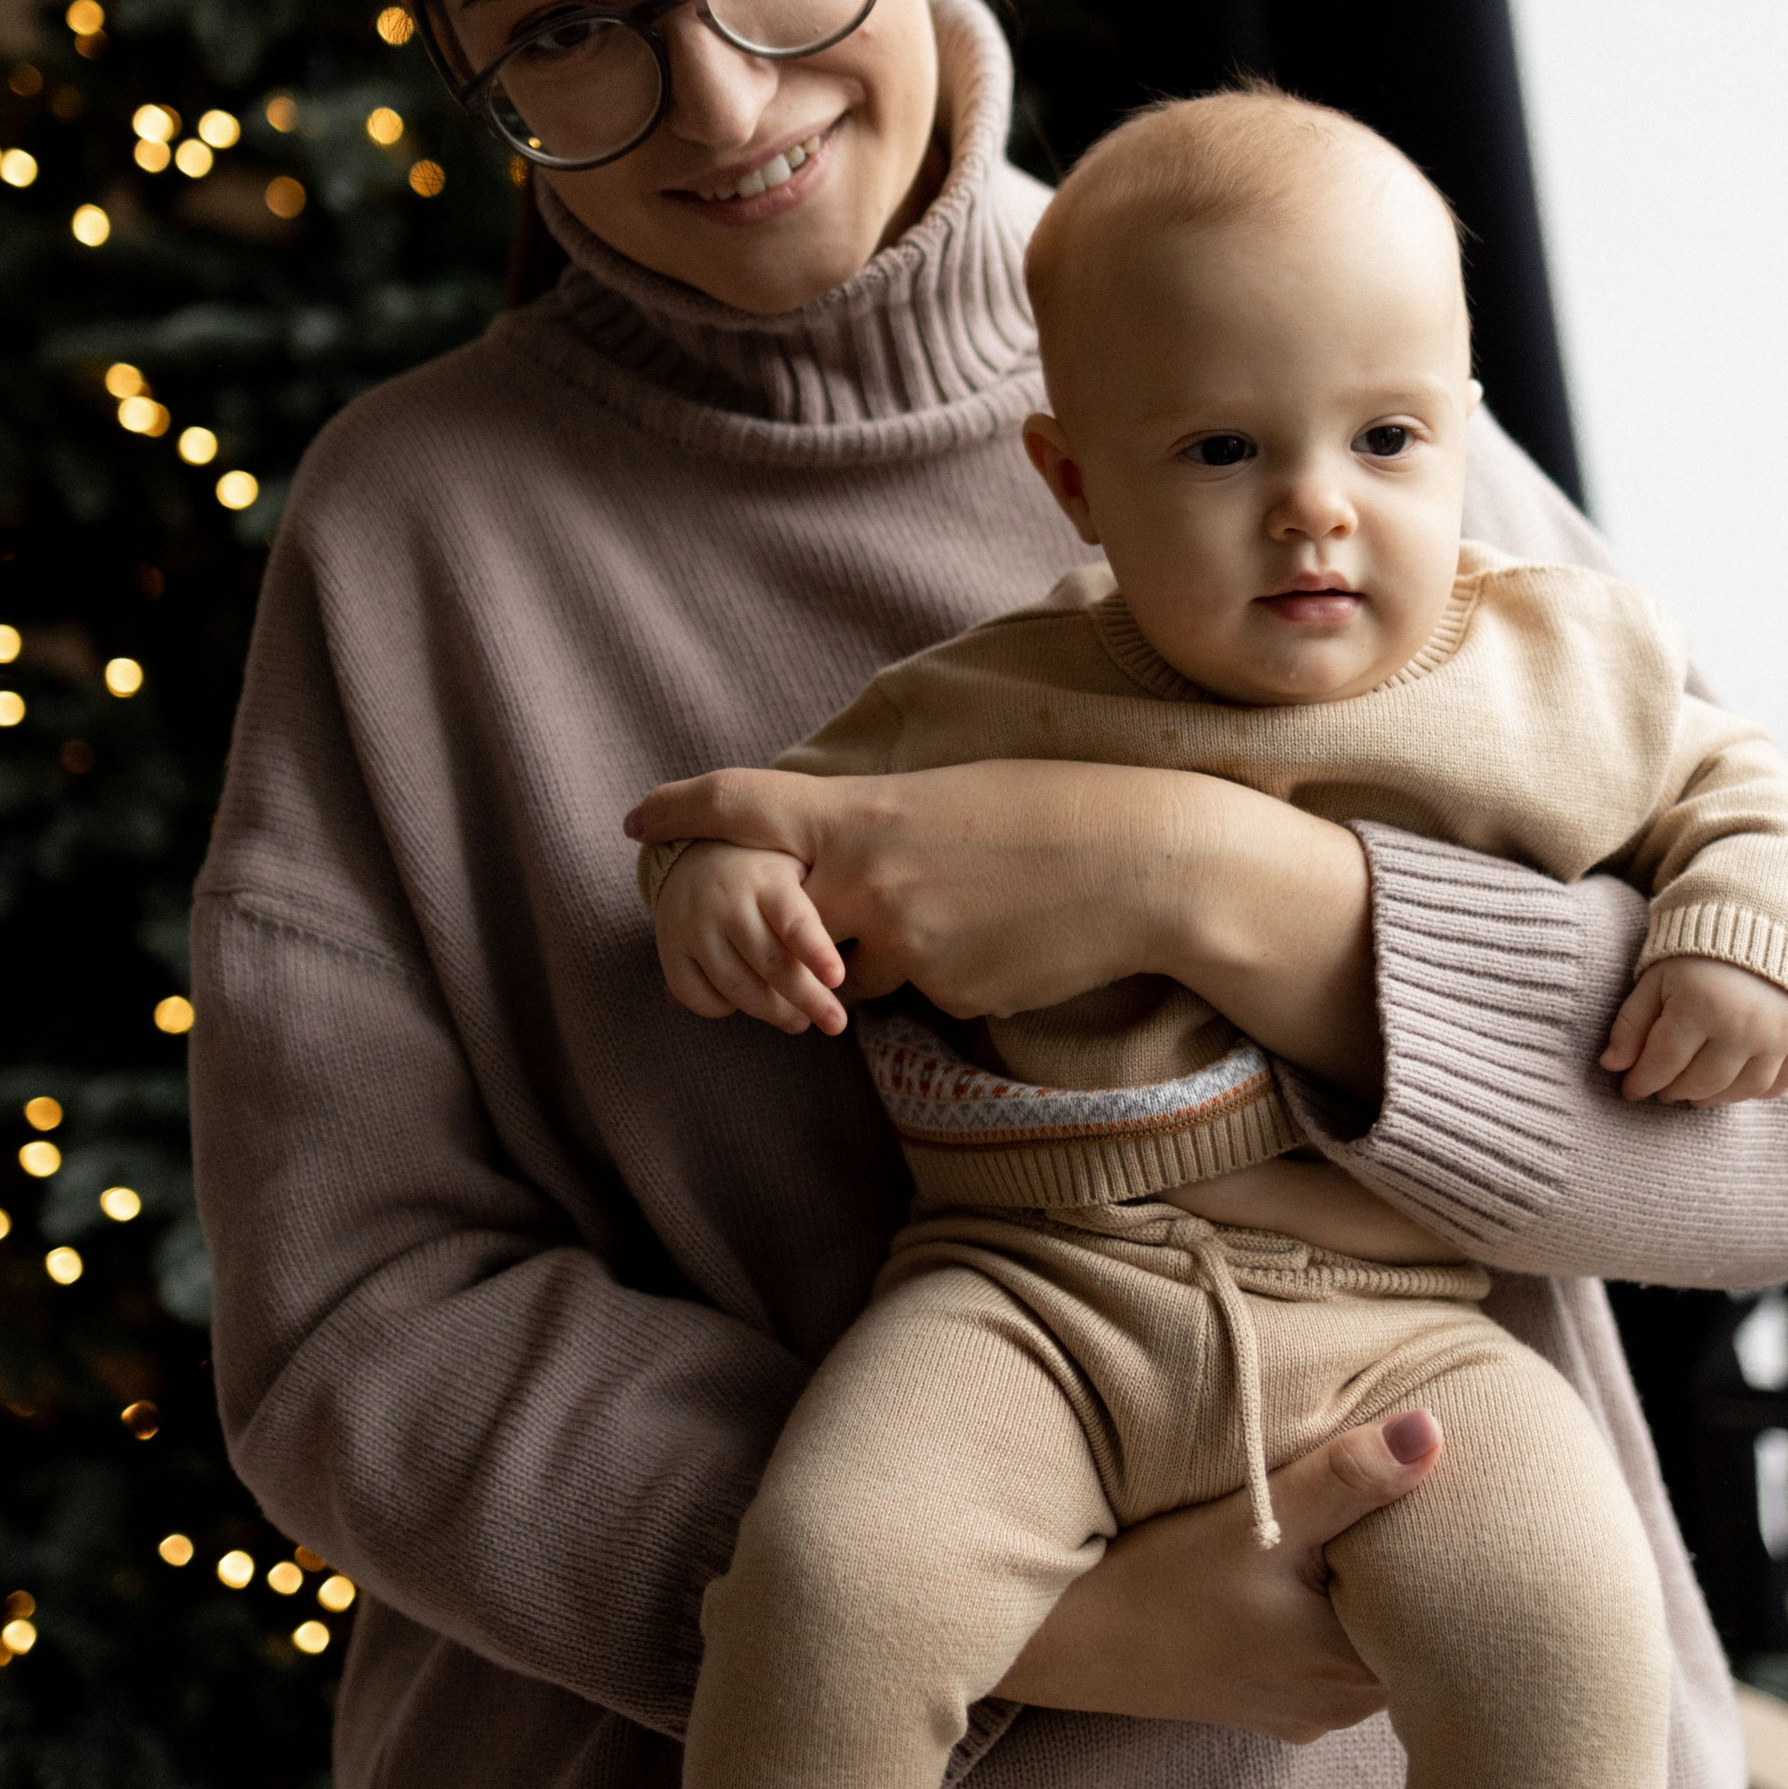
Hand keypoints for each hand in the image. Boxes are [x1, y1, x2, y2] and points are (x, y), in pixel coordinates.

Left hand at [624, 761, 1382, 1091]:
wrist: (1151, 863)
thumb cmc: (1060, 809)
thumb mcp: (954, 795)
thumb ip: (881, 831)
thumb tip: (844, 865)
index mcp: (867, 812)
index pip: (745, 808)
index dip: (681, 813)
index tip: (636, 820)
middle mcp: (870, 880)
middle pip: (789, 914)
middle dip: (802, 921)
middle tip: (848, 903)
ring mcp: (907, 944)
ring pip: (858, 964)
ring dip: (893, 948)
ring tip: (981, 905)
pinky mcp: (948, 993)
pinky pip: (921, 990)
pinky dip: (952, 969)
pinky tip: (1013, 938)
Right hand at [653, 842, 850, 1036]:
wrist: (695, 852)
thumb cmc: (765, 874)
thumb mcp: (796, 875)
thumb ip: (818, 914)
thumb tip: (839, 977)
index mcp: (767, 879)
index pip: (793, 920)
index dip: (816, 951)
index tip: (837, 979)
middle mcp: (725, 900)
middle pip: (769, 962)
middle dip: (806, 998)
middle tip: (835, 1023)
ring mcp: (692, 925)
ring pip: (734, 985)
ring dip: (771, 1011)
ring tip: (799, 1022)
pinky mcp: (669, 948)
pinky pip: (696, 995)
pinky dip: (723, 1008)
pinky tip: (746, 1002)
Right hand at [992, 1409, 1442, 1741]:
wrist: (1065, 1642)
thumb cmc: (1158, 1582)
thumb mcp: (1258, 1521)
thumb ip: (1348, 1478)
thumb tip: (1433, 1432)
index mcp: (1354, 1671)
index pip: (1443, 1613)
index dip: (1444, 1552)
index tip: (1441, 1496)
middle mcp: (1341, 1706)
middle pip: (1407, 1627)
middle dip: (1406, 1564)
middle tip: (1403, 1495)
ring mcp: (1306, 1710)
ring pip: (1368, 1639)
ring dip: (1364, 1588)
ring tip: (1355, 1527)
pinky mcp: (1274, 1704)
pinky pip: (1330, 1655)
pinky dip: (1329, 1612)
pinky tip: (1307, 1572)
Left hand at [1600, 957, 1787, 1104]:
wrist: (1765, 919)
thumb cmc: (1698, 948)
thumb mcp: (1657, 977)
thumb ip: (1632, 1022)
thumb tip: (1611, 1066)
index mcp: (1700, 1006)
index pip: (1662, 1064)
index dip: (1641, 1082)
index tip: (1630, 1089)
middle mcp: (1743, 1026)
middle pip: (1700, 1083)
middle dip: (1673, 1091)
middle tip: (1661, 1090)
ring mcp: (1779, 1035)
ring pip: (1739, 1090)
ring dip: (1712, 1098)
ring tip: (1693, 1094)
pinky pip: (1780, 1083)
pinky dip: (1755, 1093)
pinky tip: (1733, 1087)